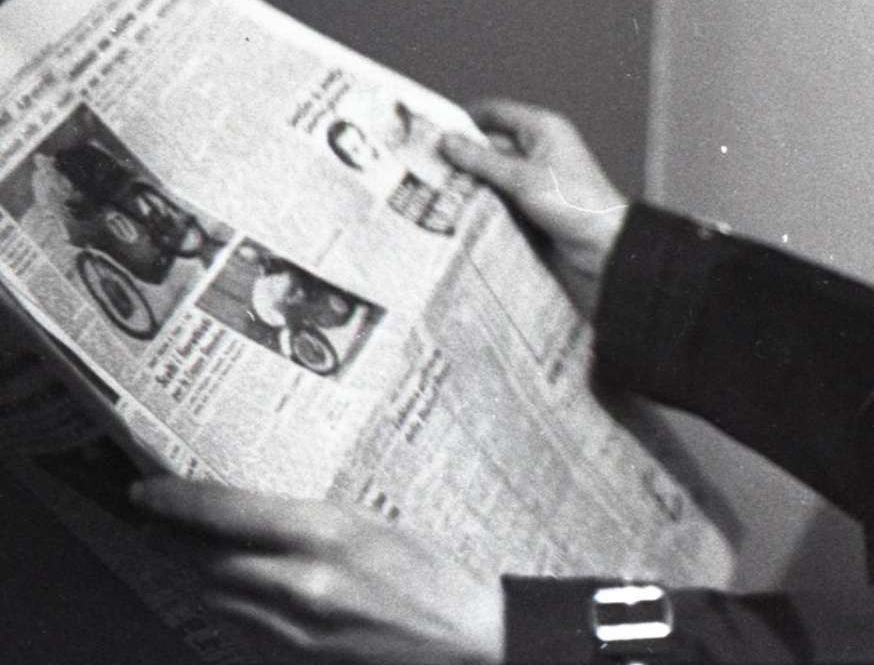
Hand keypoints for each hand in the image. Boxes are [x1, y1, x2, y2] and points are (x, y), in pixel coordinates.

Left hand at [131, 478, 502, 664]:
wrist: (464, 637)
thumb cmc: (428, 573)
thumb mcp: (372, 524)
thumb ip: (309, 520)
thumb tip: (247, 510)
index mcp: (328, 532)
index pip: (227, 511)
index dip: (177, 500)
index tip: (146, 490)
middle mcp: (303, 581)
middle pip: (206, 559)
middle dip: (174, 540)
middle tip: (152, 521)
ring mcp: (295, 628)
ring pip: (215, 597)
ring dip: (195, 573)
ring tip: (184, 552)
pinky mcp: (295, 659)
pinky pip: (238, 630)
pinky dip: (226, 607)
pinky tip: (230, 591)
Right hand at [439, 98, 626, 314]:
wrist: (604, 245)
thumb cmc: (573, 203)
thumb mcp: (521, 178)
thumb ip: (481, 160)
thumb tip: (448, 141)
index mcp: (542, 129)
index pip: (496, 112)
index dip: (465, 118)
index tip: (432, 129)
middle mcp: (538, 148)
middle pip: (491, 143)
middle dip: (462, 154)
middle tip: (423, 165)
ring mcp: (535, 176)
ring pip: (492, 172)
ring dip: (469, 180)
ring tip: (431, 189)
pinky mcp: (533, 201)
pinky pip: (500, 194)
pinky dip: (482, 198)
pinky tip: (455, 208)